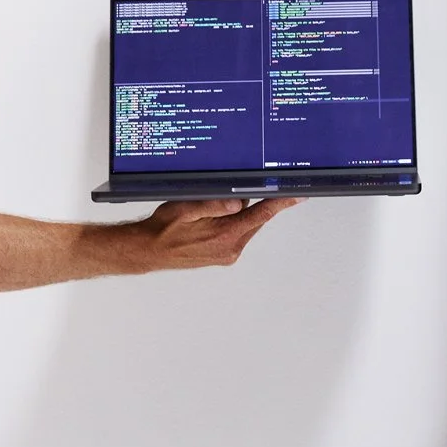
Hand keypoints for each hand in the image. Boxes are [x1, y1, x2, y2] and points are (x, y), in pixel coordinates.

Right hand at [124, 197, 299, 272]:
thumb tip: (239, 201)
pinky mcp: (223, 255)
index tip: (298, 195)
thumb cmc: (163, 229)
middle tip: (239, 191)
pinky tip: (211, 219)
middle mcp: (231, 248)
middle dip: (252, 204)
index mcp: (226, 235)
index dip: (281, 202)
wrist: (149, 250)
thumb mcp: (186, 208)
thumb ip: (214, 204)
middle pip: (255, 219)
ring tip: (210, 210)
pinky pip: (236, 233)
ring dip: (237, 214)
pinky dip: (231, 223)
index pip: (262, 214)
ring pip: (245, 226)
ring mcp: (228, 254)